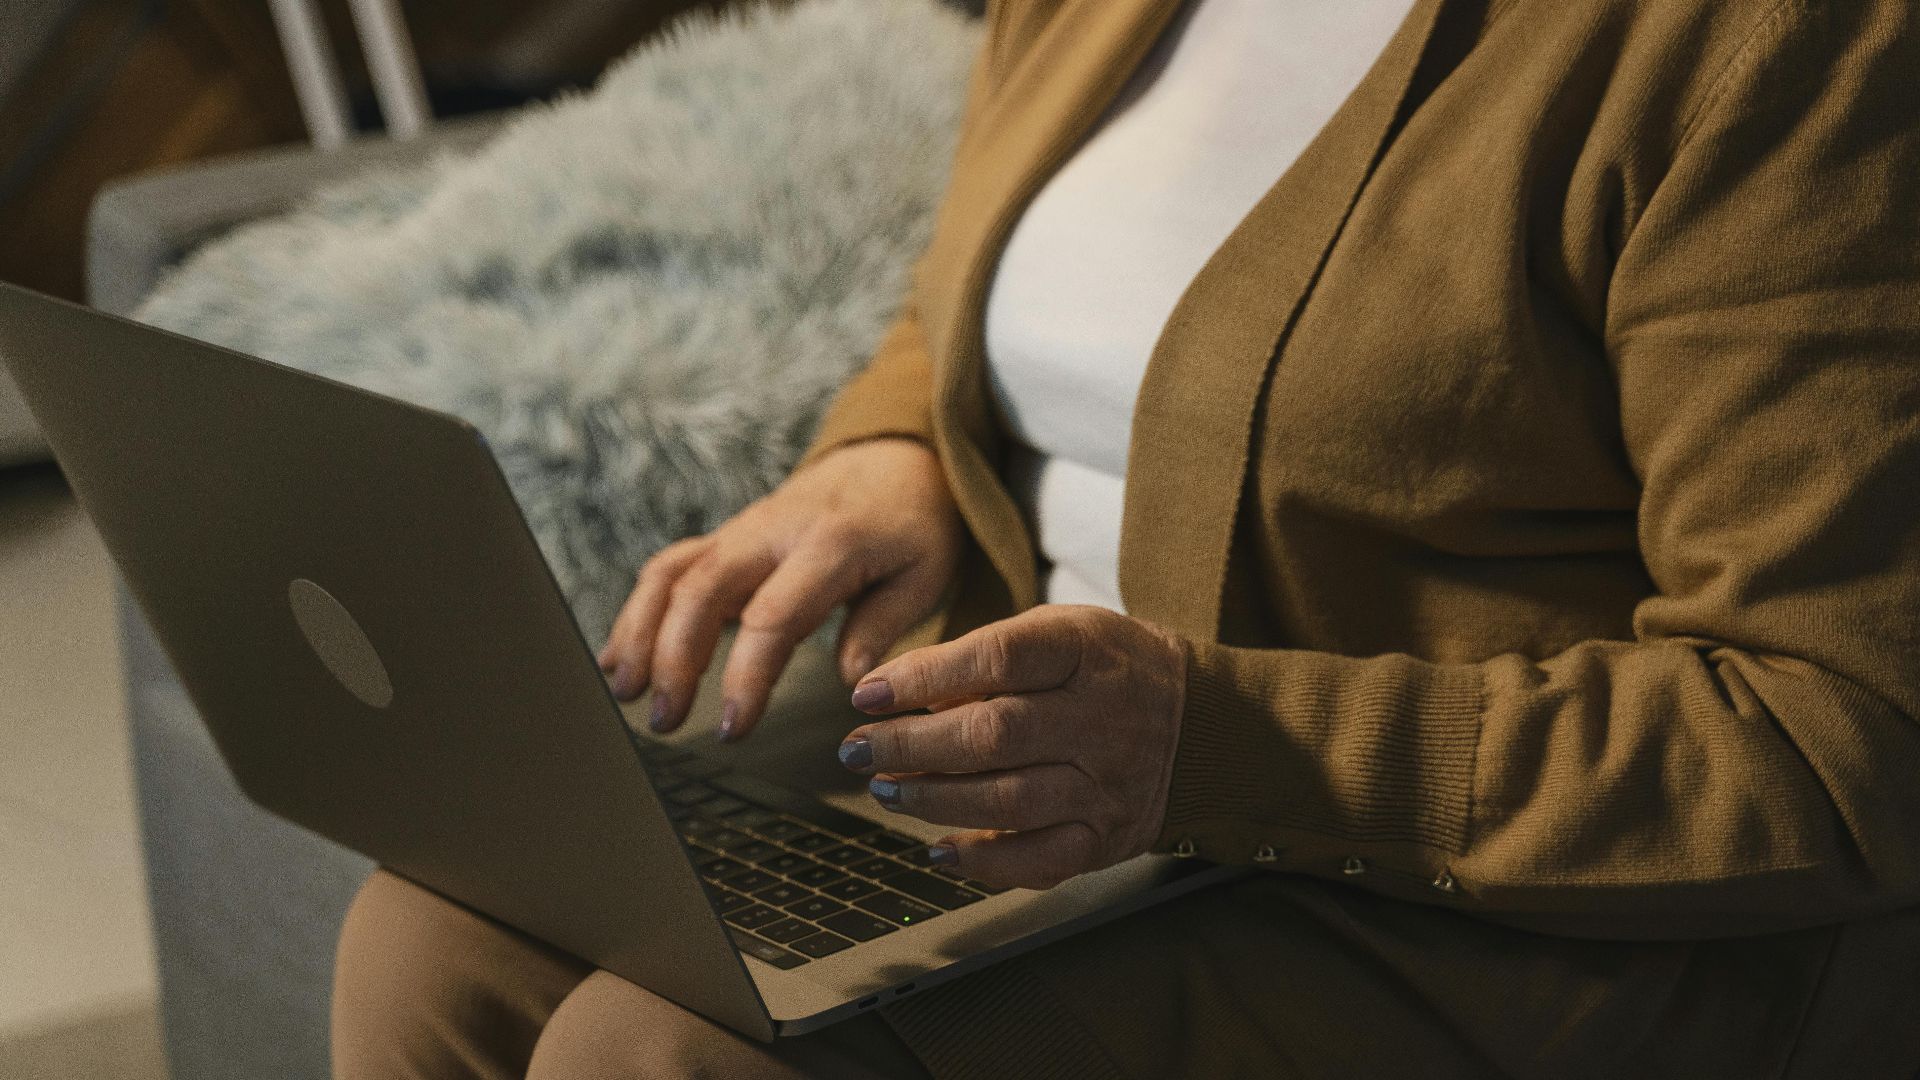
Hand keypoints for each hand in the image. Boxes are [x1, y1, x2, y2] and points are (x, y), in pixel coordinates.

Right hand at [598, 437, 962, 739]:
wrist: (893, 458)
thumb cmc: (913, 524)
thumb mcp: (924, 572)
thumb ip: (884, 625)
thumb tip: (853, 683)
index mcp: (831, 543)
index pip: (774, 615)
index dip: (747, 675)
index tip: (733, 727)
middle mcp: (773, 531)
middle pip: (702, 589)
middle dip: (672, 658)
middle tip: (664, 720)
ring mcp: (741, 531)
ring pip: (671, 573)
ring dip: (639, 633)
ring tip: (624, 692)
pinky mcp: (725, 538)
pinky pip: (669, 568)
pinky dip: (638, 612)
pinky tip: (620, 658)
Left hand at [837, 605, 1187, 889]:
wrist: (1198, 724)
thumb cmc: (1104, 669)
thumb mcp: (1057, 633)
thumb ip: (983, 658)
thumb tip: (896, 695)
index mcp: (1085, 651)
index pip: (999, 659)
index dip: (925, 676)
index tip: (867, 693)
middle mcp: (1102, 718)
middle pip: (995, 735)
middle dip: (911, 746)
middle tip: (857, 750)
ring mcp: (1108, 783)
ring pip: (1010, 800)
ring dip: (934, 800)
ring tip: (887, 790)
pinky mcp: (1108, 837)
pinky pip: (1042, 860)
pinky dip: (984, 862)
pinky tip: (939, 849)